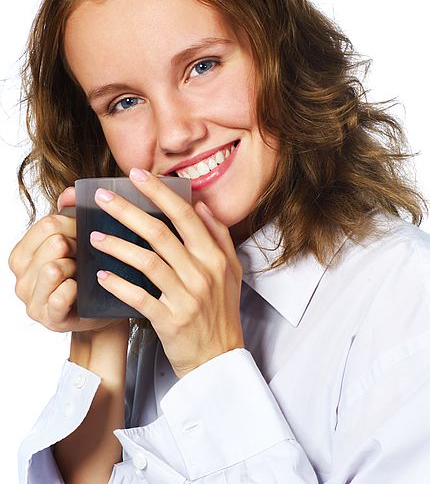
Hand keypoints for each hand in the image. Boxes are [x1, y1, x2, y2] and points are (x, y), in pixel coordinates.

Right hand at [9, 186, 122, 333]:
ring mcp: (32, 300)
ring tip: (84, 275)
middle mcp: (20, 278)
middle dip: (78, 247)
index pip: (48, 224)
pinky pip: (61, 295)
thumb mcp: (80, 240)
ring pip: (54, 268)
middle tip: (87, 258)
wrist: (105, 309)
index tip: (85, 237)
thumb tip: (70, 193)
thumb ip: (71, 213)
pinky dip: (75, 289)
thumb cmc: (90, 272)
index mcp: (23, 254)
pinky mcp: (49, 318)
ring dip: (77, 269)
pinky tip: (81, 291)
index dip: (74, 226)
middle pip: (53, 243)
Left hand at [89, 168, 244, 377]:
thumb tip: (201, 206)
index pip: (185, 216)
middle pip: (160, 233)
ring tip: (94, 236)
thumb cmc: (221, 312)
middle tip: (101, 197)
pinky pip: (138, 297)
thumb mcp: (231, 272)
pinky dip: (118, 284)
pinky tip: (100, 275)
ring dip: (117, 246)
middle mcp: (202, 273)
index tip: (137, 175)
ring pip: (147, 261)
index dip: (160, 193)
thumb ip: (219, 236)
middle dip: (127, 210)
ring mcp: (186, 297)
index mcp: (215, 257)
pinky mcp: (170, 320)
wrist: (220, 359)